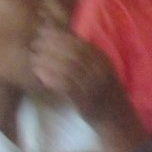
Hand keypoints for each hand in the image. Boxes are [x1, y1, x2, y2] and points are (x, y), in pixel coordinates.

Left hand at [29, 24, 146, 151]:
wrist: (117, 119)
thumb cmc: (104, 93)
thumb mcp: (99, 70)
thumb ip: (85, 56)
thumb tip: (62, 38)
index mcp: (103, 60)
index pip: (79, 42)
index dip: (59, 35)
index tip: (42, 32)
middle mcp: (100, 70)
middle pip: (72, 52)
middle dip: (51, 46)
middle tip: (34, 44)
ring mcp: (94, 85)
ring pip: (68, 67)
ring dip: (49, 61)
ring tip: (34, 59)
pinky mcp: (86, 100)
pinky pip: (66, 85)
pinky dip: (52, 78)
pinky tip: (40, 74)